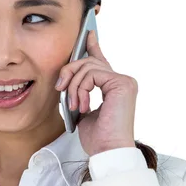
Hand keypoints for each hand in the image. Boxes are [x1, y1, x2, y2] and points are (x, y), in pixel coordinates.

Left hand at [55, 30, 136, 156]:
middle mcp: (122, 81)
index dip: (93, 46)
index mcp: (113, 86)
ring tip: (75, 105)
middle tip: (60, 89)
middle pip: (88, 61)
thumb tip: (68, 79)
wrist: (107, 151)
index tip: (88, 33)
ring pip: (88, 67)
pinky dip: (81, 88)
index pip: (100, 61)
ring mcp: (124, 81)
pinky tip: (83, 104)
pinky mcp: (122, 83)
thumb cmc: (97, 137)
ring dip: (74, 86)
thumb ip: (80, 91)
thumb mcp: (82, 108)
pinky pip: (92, 74)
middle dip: (69, 72)